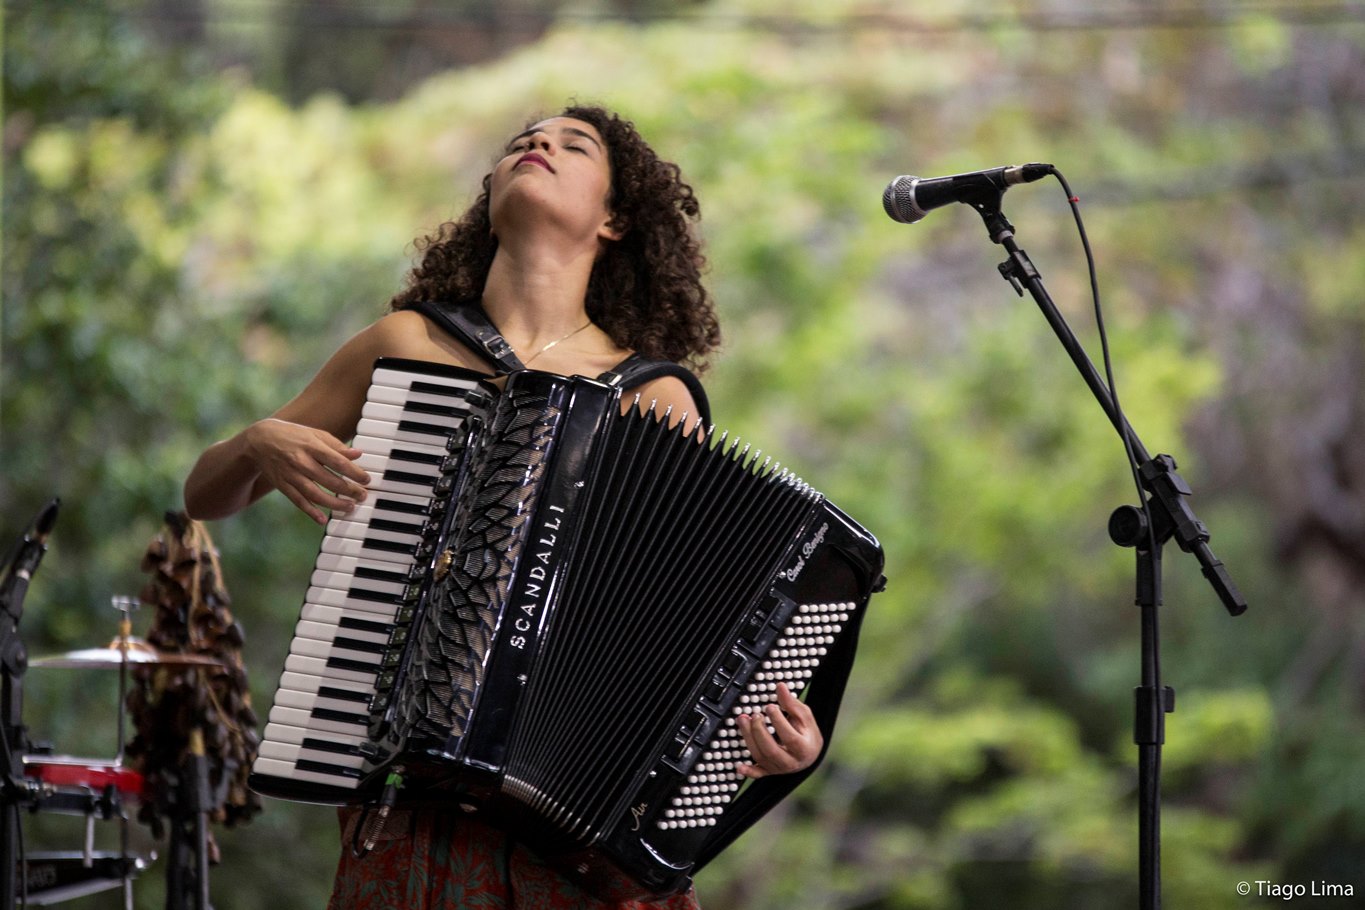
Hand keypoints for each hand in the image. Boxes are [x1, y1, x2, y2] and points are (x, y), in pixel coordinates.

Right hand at [243, 418, 369, 524]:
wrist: (259, 440)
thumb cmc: (293, 435)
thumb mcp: (315, 434)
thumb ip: (336, 446)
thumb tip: (358, 454)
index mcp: (312, 446)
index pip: (338, 462)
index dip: (355, 472)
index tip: (367, 479)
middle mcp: (301, 461)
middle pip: (329, 480)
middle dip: (349, 490)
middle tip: (362, 496)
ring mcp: (291, 475)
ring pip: (315, 494)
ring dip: (334, 503)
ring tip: (349, 507)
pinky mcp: (283, 485)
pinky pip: (298, 501)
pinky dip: (310, 511)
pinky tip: (322, 519)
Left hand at [735, 683, 823, 778]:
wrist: (809, 753)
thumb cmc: (807, 733)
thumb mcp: (804, 716)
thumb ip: (791, 703)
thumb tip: (780, 686)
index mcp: (804, 748)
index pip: (790, 737)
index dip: (778, 722)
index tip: (769, 706)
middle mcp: (791, 762)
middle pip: (771, 750)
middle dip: (759, 731)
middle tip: (755, 715)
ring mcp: (779, 768)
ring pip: (761, 758)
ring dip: (748, 738)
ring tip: (742, 720)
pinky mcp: (769, 771)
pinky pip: (758, 774)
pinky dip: (748, 772)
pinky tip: (740, 767)